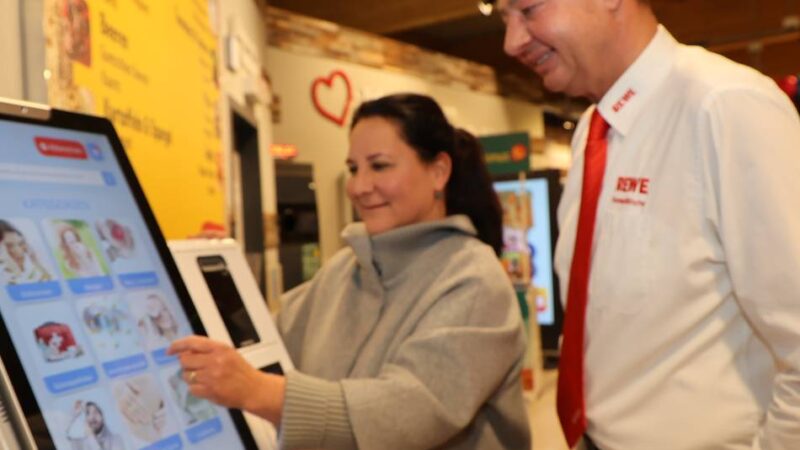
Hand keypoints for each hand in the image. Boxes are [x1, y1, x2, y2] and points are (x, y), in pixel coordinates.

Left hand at [167, 336, 284, 424]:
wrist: (253, 389)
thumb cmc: (241, 371)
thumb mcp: (227, 353)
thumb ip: (208, 350)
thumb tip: (185, 352)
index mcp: (220, 348)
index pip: (192, 342)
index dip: (177, 345)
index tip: (169, 350)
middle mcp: (215, 361)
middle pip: (185, 360)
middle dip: (187, 365)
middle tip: (195, 368)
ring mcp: (211, 377)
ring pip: (186, 375)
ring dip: (191, 377)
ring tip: (204, 378)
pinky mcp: (210, 391)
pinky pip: (191, 389)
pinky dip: (196, 389)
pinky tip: (207, 387)